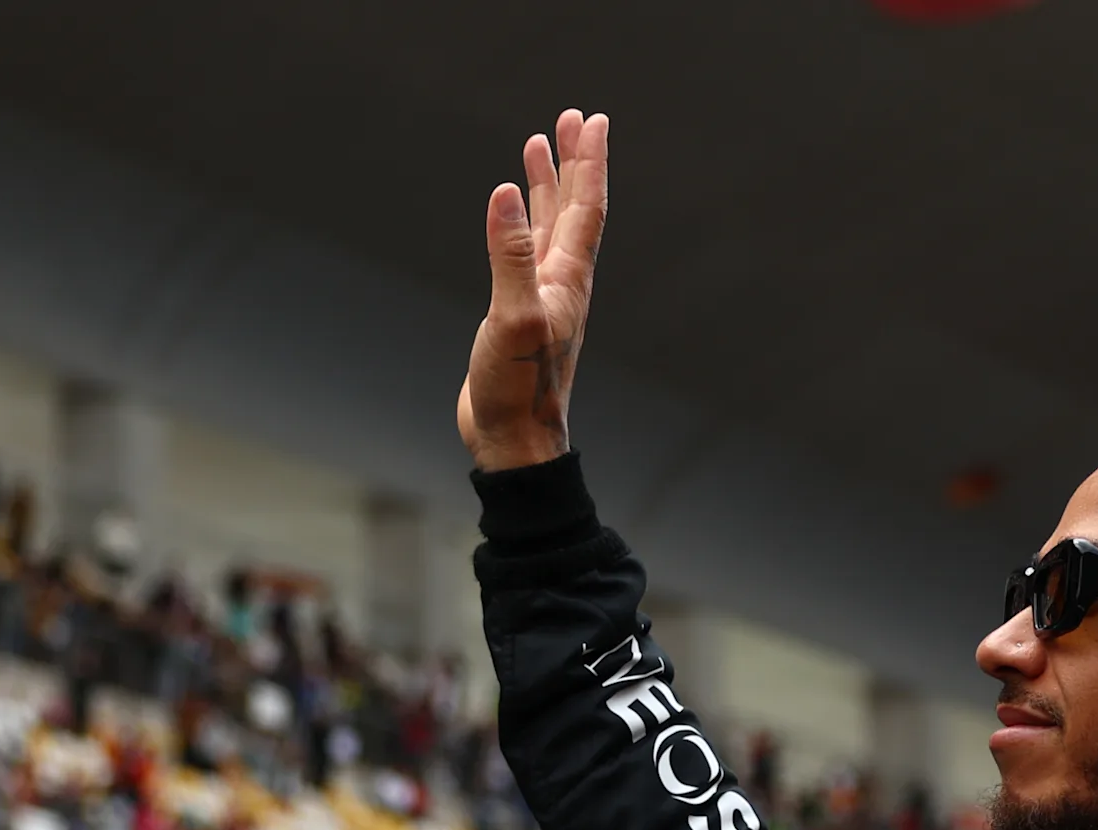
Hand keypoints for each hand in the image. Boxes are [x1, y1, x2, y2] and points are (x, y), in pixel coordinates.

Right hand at [457, 109, 608, 470]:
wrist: (513, 443)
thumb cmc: (517, 389)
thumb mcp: (513, 318)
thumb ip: (510, 255)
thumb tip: (505, 191)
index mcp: (569, 279)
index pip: (586, 207)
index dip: (590, 162)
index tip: (592, 119)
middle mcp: (563, 283)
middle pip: (573, 209)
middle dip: (573, 162)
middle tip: (571, 118)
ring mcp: (543, 298)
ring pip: (550, 228)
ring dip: (547, 187)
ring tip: (537, 146)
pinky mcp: (520, 314)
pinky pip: (527, 253)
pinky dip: (523, 224)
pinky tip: (514, 215)